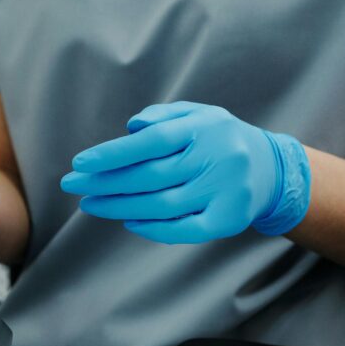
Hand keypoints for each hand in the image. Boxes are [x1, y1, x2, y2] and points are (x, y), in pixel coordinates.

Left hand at [60, 102, 310, 243]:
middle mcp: (216, 158)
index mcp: (205, 128)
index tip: (80, 163)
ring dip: (119, 206)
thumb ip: (163, 116)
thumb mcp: (198, 115)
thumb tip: (130, 128)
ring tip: (90, 204)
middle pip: (150, 176)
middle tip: (72, 185)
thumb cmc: (220, 140)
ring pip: (162, 205)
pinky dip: (153, 229)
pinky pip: (184, 230)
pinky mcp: (228, 219)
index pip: (151, 142)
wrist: (272, 169)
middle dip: (105, 182)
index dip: (113, 154)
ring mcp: (224, 191)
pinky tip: (128, 221)